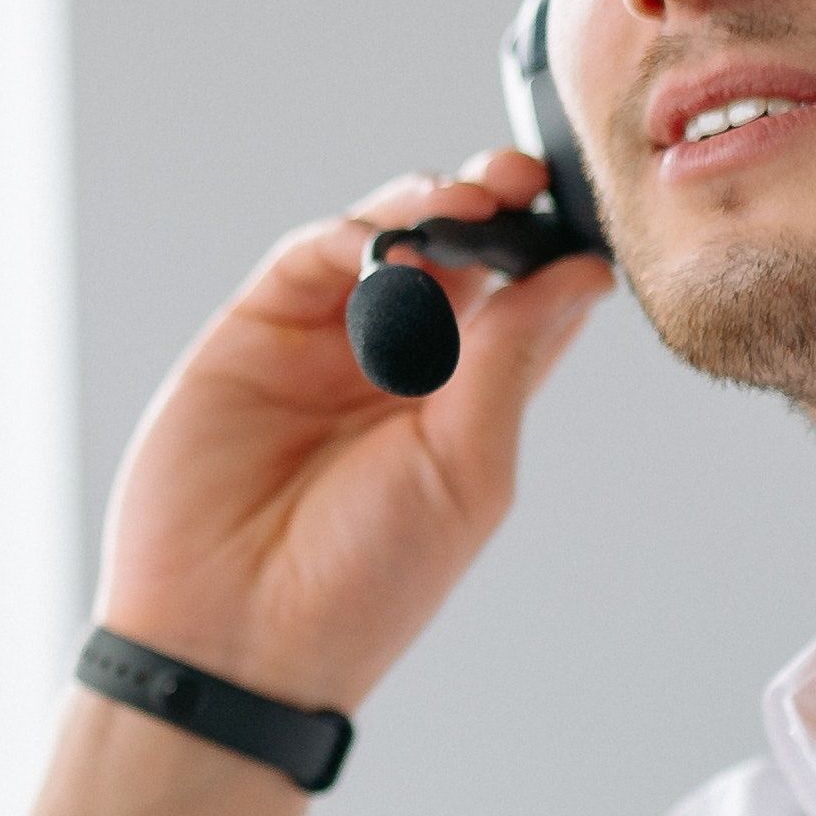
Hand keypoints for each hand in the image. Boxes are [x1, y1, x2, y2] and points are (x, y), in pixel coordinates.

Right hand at [96, 152, 607, 710]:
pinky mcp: (253, 335)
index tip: (580, 212)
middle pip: (457, 256)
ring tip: (463, 204)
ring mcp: (324, 346)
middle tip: (518, 179)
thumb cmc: (361, 585)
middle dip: (492, 207)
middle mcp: (396, 367)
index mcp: (462, 407)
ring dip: (426, 210)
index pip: (520, 304)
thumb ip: (511, 359)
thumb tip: (582, 274)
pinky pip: (308, 260)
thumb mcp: (465, 468)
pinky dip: (351, 235)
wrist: (234, 636)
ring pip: (385, 241)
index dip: (550, 249)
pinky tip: (386, 243)